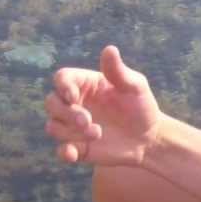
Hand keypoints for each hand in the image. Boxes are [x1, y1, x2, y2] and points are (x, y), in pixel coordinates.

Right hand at [44, 45, 161, 166]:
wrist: (149, 138)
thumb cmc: (142, 106)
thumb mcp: (135, 86)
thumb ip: (119, 71)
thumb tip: (109, 49)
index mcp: (85, 84)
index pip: (62, 79)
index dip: (62, 86)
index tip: (73, 96)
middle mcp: (75, 104)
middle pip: (51, 103)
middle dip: (66, 112)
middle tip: (87, 121)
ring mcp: (74, 127)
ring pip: (53, 126)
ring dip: (70, 132)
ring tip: (97, 133)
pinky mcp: (78, 147)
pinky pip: (61, 151)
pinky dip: (64, 152)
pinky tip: (73, 152)